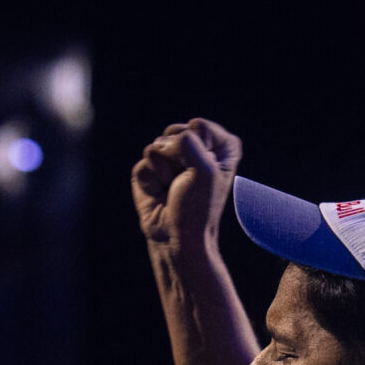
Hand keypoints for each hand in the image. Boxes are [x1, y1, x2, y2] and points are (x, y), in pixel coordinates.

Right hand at [131, 118, 240, 253]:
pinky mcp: (151, 170)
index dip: (197, 149)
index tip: (203, 174)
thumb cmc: (198, 208)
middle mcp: (196, 148)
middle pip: (174, 131)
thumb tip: (157, 144)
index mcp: (220, 146)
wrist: (177, 239)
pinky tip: (159, 194)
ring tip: (172, 188)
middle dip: (177, 157)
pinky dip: (151, 180)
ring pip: (156, 145)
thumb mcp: (205, 170)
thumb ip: (186, 141)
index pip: (198, 125)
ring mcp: (172, 158)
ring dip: (163, 171)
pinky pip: (144, 163)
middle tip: (185, 181)